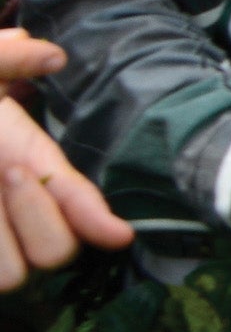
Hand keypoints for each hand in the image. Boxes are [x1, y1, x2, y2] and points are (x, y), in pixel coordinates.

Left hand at [0, 33, 131, 290]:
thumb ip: (11, 58)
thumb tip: (54, 56)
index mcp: (36, 168)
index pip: (79, 204)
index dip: (97, 220)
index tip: (117, 234)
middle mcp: (18, 214)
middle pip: (56, 251)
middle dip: (38, 214)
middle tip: (10, 172)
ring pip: (14, 275)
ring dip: (2, 242)